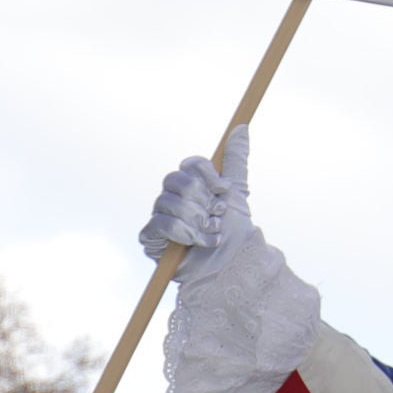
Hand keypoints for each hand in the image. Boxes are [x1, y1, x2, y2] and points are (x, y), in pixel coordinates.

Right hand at [141, 127, 258, 284]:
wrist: (234, 264)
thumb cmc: (235, 231)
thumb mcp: (238, 192)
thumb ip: (235, 160)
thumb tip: (241, 128)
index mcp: (191, 185)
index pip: (189, 165)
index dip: (207, 176)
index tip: (224, 190)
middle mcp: (172, 198)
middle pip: (176, 181)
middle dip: (203, 201)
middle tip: (218, 215)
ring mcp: (159, 218)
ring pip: (168, 202)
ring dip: (198, 220)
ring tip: (213, 233)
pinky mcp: (151, 240)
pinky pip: (158, 224)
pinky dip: (184, 233)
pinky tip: (200, 242)